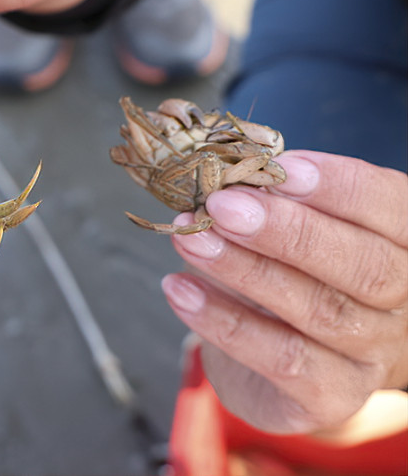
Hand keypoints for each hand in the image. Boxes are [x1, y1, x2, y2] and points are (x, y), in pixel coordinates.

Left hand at [162, 150, 407, 432]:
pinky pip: (281, 359)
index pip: (392, 208)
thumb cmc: (285, 273)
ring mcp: (371, 355)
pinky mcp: (330, 397)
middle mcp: (401, 302)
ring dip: (244, 269)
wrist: (279, 364)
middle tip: (222, 205)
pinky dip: (223, 321)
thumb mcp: (283, 228)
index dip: (341, 188)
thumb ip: (269, 200)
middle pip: (364, 265)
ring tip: (189, 240)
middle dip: (288, 231)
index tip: (281, 168)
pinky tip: (179, 290)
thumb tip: (225, 175)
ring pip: (317, 310)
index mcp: (401, 244)